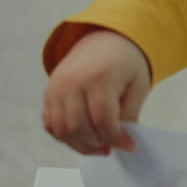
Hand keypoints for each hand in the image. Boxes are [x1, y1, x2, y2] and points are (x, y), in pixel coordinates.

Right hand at [42, 28, 151, 154]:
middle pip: (78, 126)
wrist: (104, 40)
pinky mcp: (48, 93)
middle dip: (98, 143)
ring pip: (61, 129)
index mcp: (99, 77)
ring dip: (81, 144)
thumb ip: (129, 113)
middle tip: (113, 146)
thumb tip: (120, 139)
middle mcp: (72, 82)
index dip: (115, 138)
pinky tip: (84, 138)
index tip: (129, 146)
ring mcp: (56, 88)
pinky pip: (51, 124)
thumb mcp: (138, 84)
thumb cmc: (126, 63)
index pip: (102, 118)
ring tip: (100, 146)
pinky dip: (65, 137)